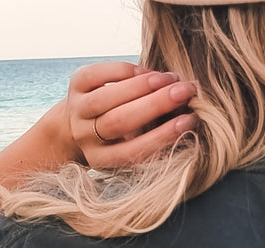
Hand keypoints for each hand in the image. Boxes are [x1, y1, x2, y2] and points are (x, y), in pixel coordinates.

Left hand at [62, 60, 197, 168]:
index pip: (134, 151)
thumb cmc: (118, 137)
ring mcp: (77, 111)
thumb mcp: (131, 145)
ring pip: (108, 97)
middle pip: (120, 121)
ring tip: (169, 79)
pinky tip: (146, 71)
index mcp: (102, 159)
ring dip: (142, 85)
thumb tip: (187, 115)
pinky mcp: (74, 85)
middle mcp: (86, 137)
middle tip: (184, 92)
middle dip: (155, 104)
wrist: (78, 123)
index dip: (162, 136)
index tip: (189, 121)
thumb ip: (152, 136)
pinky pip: (98, 74)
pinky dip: (124, 70)